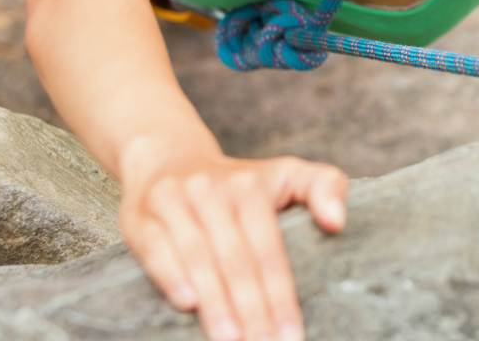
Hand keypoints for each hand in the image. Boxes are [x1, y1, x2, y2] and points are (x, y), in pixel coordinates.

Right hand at [118, 147, 348, 340]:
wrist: (168, 156)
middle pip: (236, 259)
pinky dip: (171, 276)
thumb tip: (337, 223)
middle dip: (253, 310)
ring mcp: (174, 201)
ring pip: (199, 257)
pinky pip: (156, 249)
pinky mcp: (140, 217)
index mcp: (251, 186)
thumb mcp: (287, 173)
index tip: (293, 336)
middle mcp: (212, 191)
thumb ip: (326, 186)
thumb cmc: (239, 181)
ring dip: (216, 304)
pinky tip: (188, 306)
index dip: (281, 294)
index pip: (269, 249)